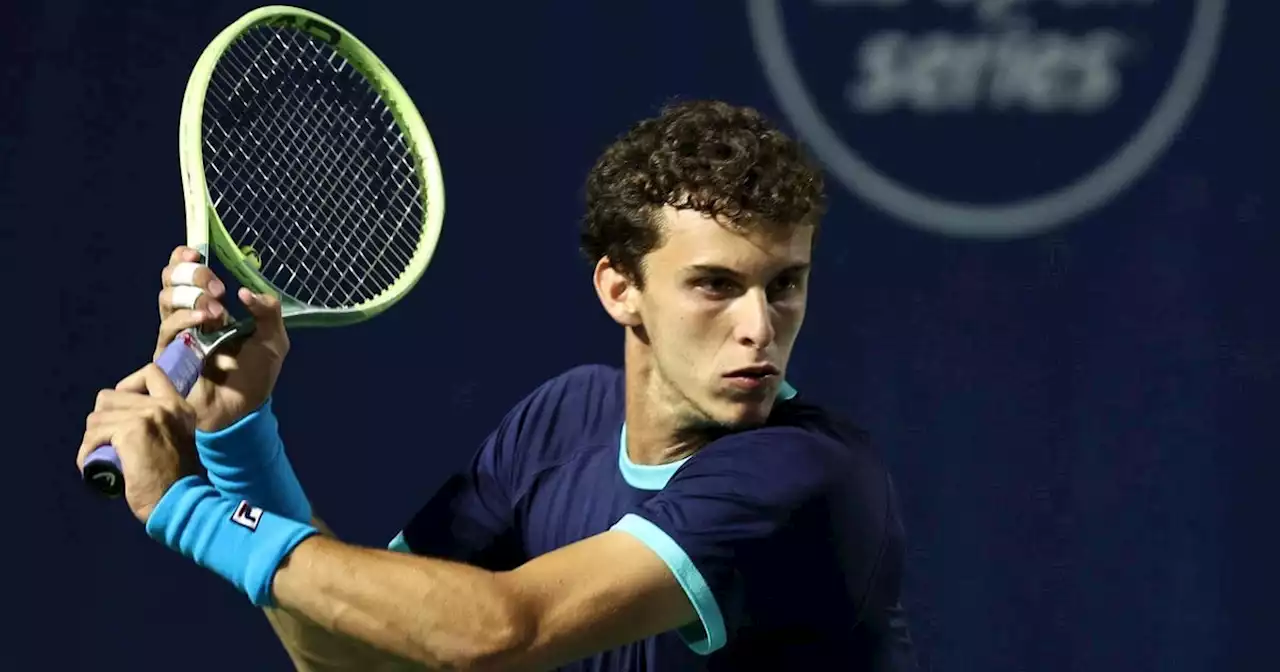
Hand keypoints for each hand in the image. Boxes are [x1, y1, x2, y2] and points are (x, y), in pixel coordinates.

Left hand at [77, 364, 199, 522]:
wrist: (179, 501)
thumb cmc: (176, 480)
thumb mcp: (176, 440)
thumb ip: (161, 423)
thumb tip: (124, 415)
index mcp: (179, 407)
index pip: (150, 372)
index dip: (127, 385)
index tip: (122, 411)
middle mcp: (165, 406)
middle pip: (111, 395)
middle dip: (102, 420)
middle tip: (105, 442)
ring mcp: (148, 416)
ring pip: (97, 416)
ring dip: (91, 438)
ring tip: (98, 457)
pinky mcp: (130, 431)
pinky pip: (93, 435)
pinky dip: (86, 452)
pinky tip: (91, 466)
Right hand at [158, 246, 289, 431]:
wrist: (244, 410)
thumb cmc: (256, 375)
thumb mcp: (274, 339)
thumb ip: (268, 311)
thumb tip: (245, 293)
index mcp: (209, 308)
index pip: (185, 275)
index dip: (183, 259)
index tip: (195, 252)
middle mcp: (189, 318)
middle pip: (170, 281)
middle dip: (190, 274)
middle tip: (216, 286)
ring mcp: (177, 336)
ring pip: (166, 300)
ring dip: (192, 296)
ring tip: (218, 310)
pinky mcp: (169, 355)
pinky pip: (168, 328)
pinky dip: (187, 317)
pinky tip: (207, 319)